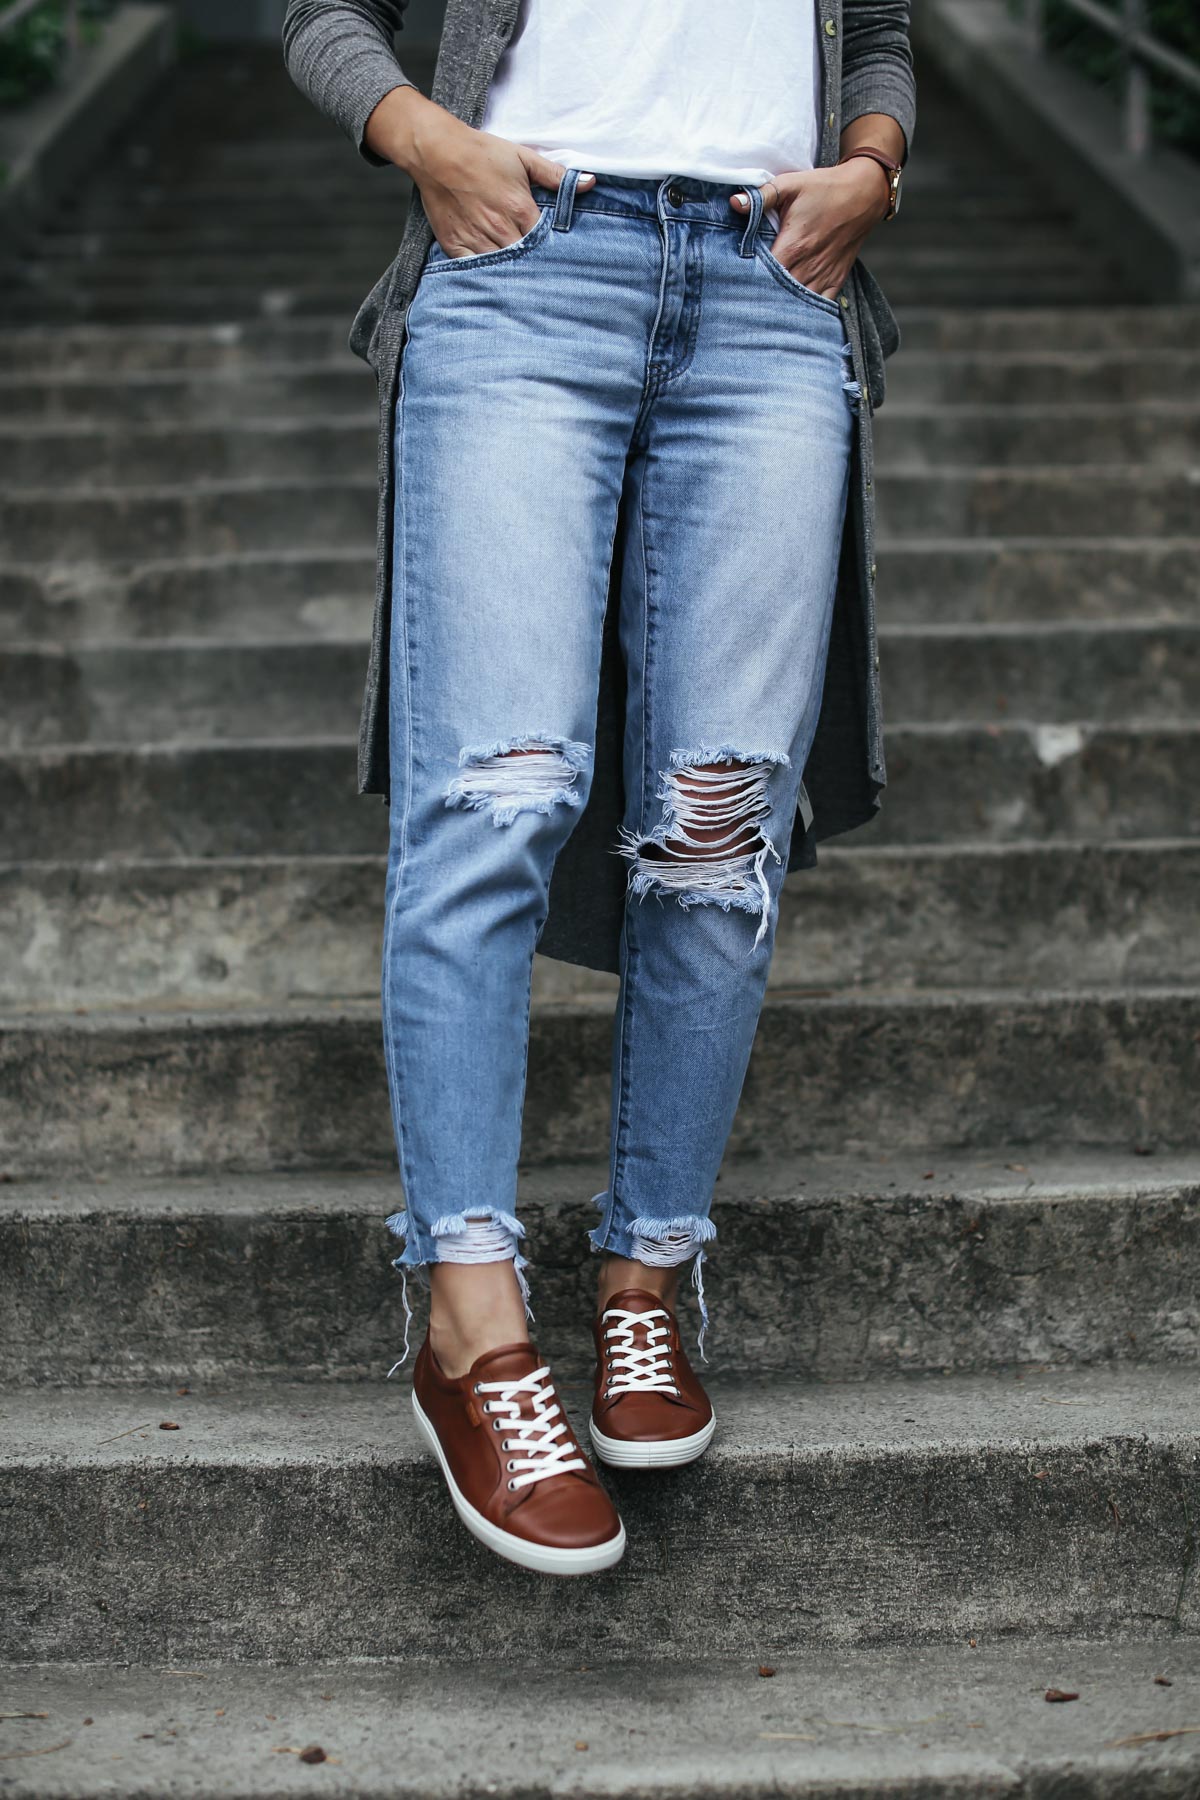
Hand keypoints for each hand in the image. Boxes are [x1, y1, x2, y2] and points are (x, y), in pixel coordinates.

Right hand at [363, 86, 594, 257]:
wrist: (437, 152)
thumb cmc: (481, 153)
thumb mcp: (522, 157)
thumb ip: (555, 175)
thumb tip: (589, 182)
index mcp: (520, 210)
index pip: (545, 244)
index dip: (552, 252)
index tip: (559, 260)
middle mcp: (500, 229)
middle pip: (525, 261)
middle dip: (534, 268)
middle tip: (545, 279)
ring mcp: (476, 239)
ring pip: (501, 270)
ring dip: (511, 275)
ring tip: (522, 284)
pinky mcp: (455, 245)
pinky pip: (473, 270)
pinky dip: (483, 276)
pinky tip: (493, 280)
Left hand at [731, 160, 889, 297]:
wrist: (864, 194)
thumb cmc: (825, 188)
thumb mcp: (791, 185)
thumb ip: (762, 196)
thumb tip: (734, 202)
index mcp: (793, 246)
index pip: (765, 275)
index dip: (750, 281)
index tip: (737, 282)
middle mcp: (808, 266)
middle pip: (779, 294)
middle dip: (763, 297)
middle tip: (747, 300)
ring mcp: (823, 275)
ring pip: (798, 304)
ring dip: (783, 306)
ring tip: (766, 309)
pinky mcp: (836, 279)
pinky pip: (820, 305)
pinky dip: (807, 310)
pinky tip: (793, 311)